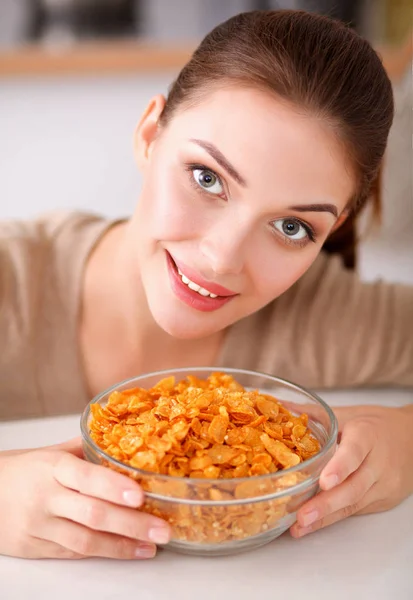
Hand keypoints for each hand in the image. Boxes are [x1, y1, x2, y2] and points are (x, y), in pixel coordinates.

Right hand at [0, 438, 170, 558]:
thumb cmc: (19, 469)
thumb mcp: (48, 452)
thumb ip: (84, 450)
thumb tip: (122, 440)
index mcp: (52, 466)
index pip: (85, 477)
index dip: (113, 487)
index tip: (140, 495)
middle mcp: (46, 496)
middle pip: (92, 513)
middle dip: (131, 524)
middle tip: (163, 529)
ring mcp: (39, 526)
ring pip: (84, 540)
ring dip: (122, 545)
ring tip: (152, 545)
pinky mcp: (34, 547)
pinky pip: (73, 552)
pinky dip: (103, 552)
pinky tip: (127, 551)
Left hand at [290, 404, 412, 537]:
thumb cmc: (376, 425)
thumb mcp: (348, 414)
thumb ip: (314, 413)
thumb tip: (281, 406)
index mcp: (368, 435)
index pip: (355, 452)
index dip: (340, 468)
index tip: (324, 482)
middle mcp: (379, 463)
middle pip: (354, 487)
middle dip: (326, 505)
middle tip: (301, 516)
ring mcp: (384, 486)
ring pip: (354, 504)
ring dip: (325, 519)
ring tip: (299, 528)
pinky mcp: (384, 501)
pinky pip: (357, 511)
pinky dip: (333, 519)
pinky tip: (312, 525)